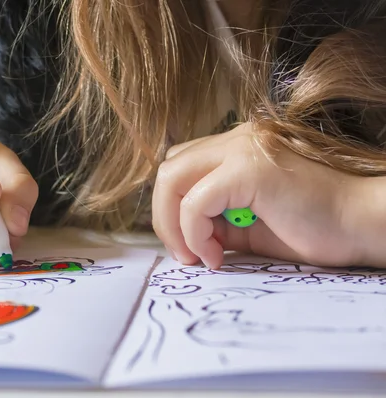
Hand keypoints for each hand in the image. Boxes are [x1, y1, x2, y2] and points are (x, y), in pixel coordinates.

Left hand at [152, 122, 360, 268]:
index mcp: (236, 148)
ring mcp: (242, 149)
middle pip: (169, 169)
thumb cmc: (313, 227)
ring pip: (172, 178)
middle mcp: (235, 140)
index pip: (181, 168)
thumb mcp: (249, 225)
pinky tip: (215, 255)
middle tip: (183, 254)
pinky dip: (194, 233)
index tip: (188, 246)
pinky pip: (195, 202)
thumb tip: (182, 233)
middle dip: (163, 216)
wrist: (362, 225)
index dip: (172, 207)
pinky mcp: (250, 168)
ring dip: (173, 224)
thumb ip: (215, 219)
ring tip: (198, 256)